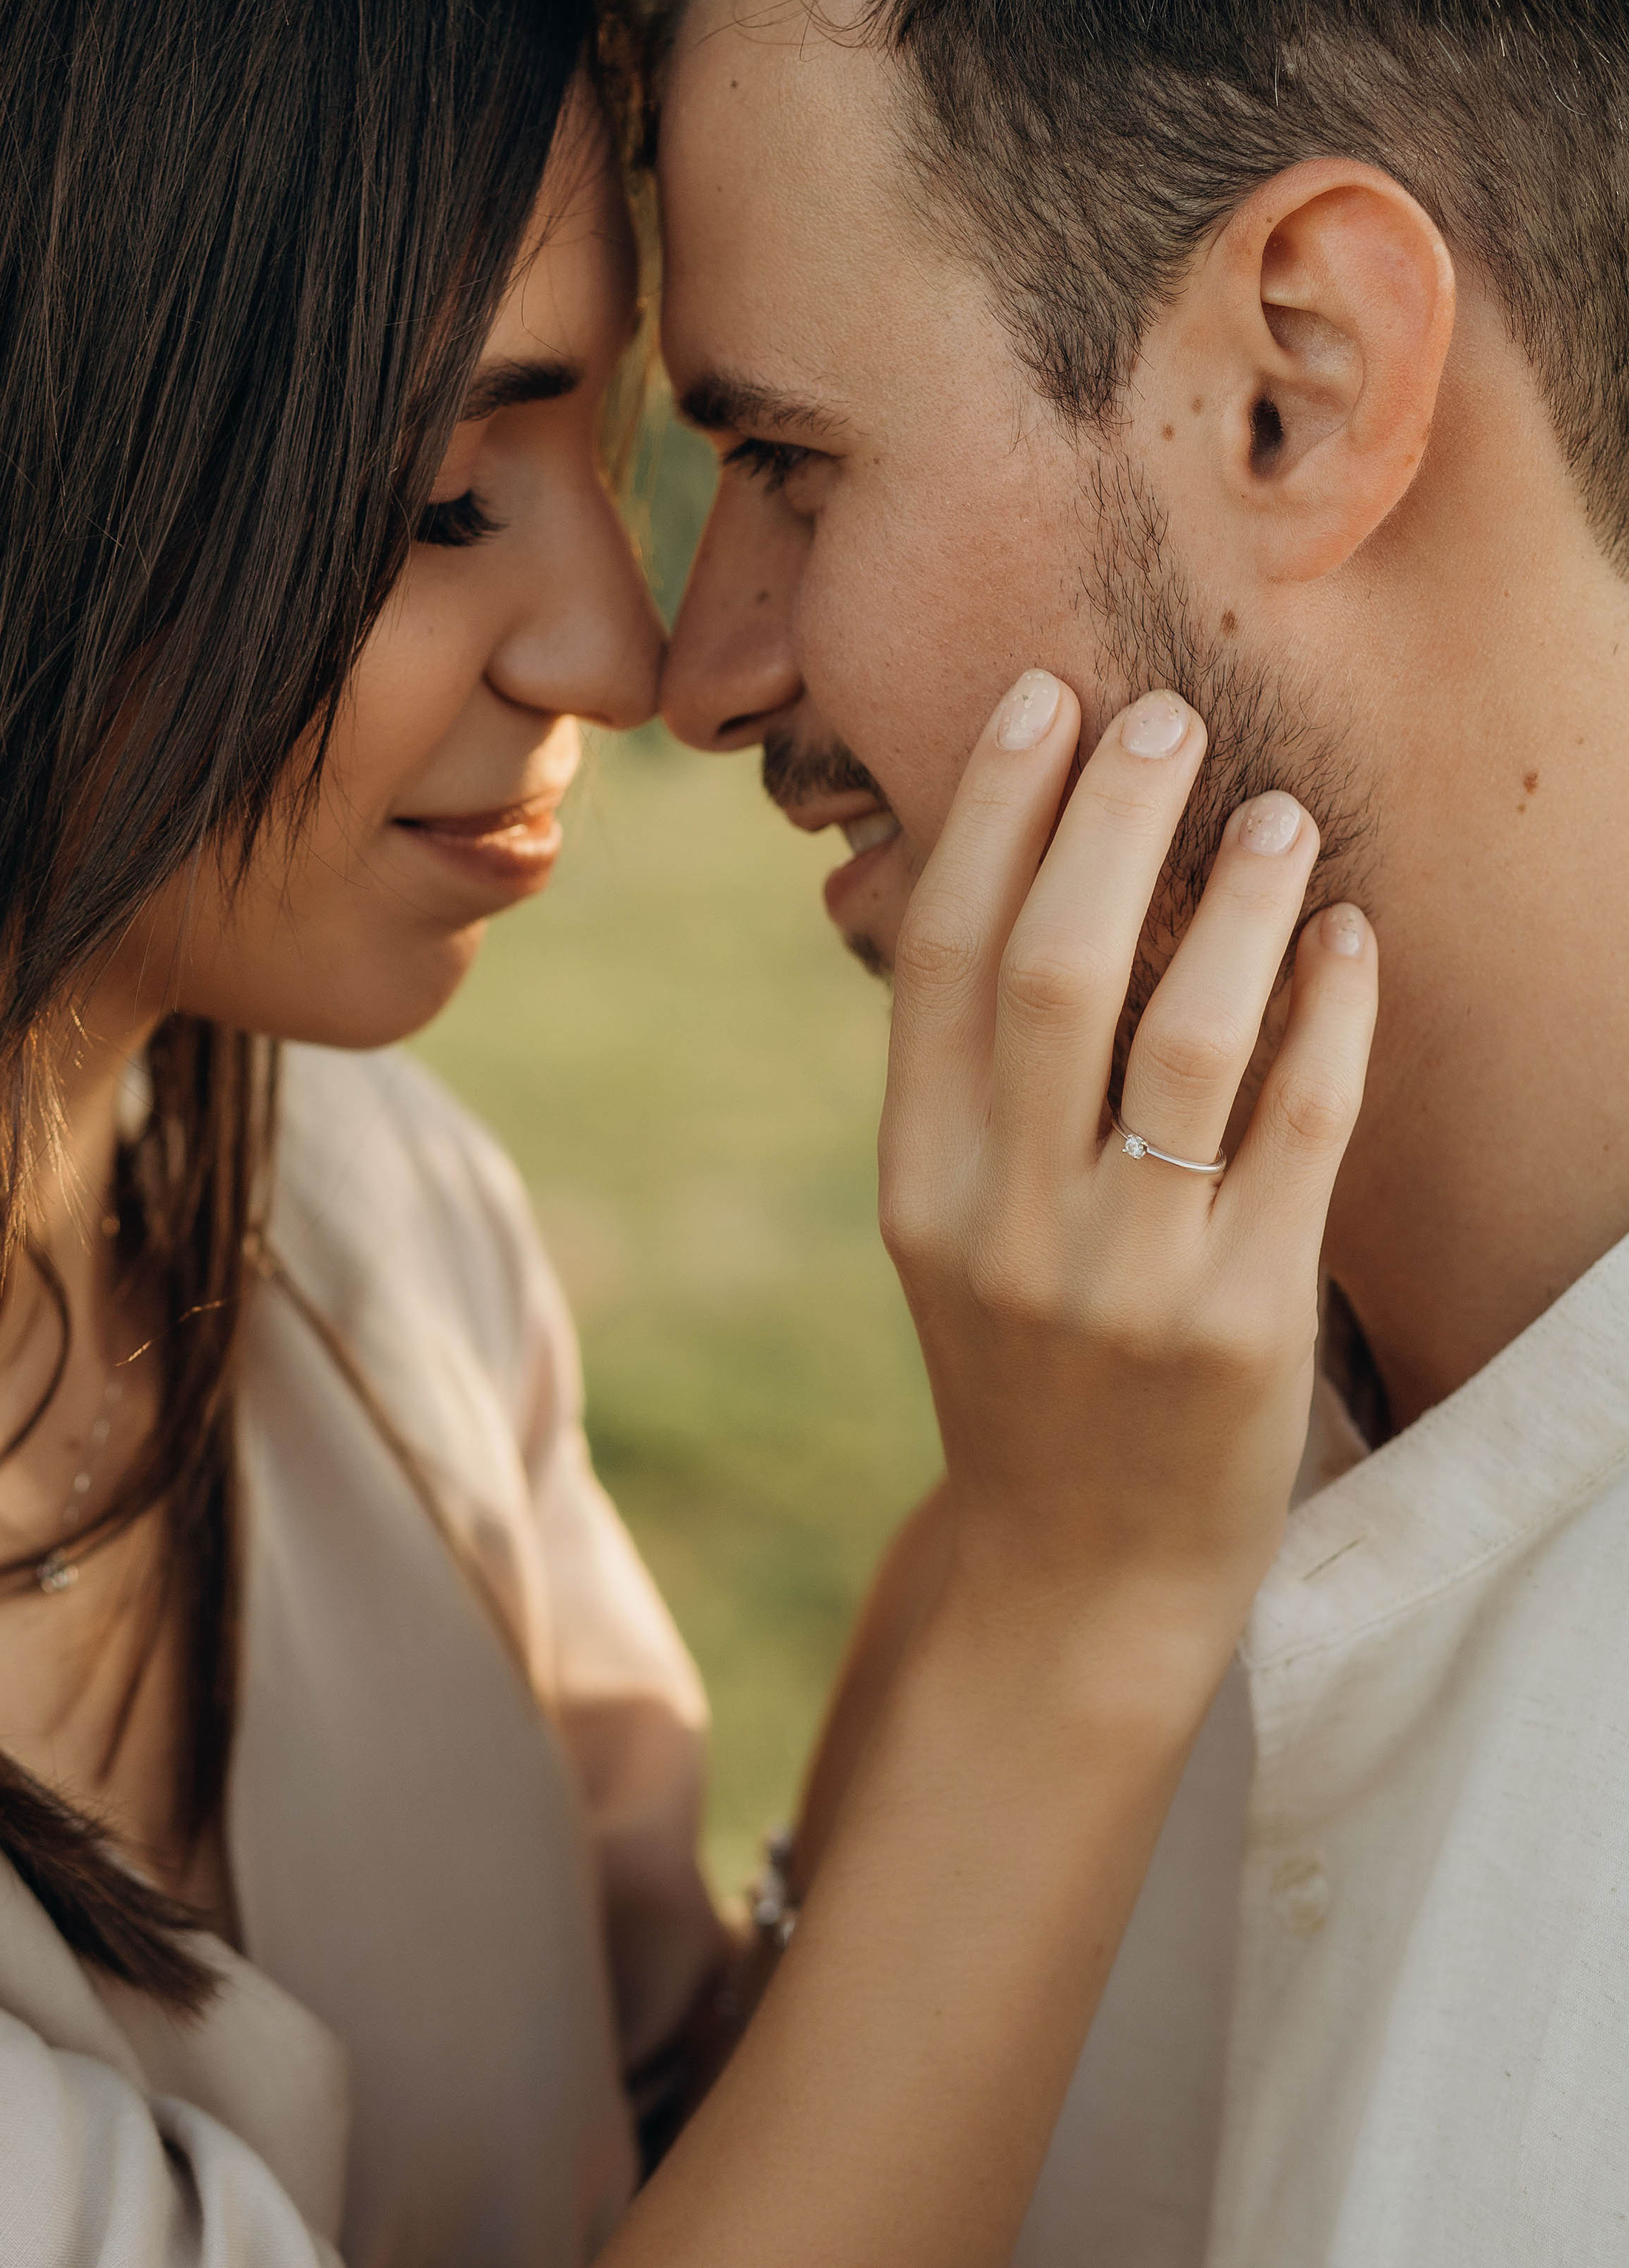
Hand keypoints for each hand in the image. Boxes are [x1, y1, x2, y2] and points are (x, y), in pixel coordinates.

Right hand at [879, 670, 1376, 1666]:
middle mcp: (1003, 1224)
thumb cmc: (1026, 1362)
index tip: (1045, 700)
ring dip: (1237, 902)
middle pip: (1055, 971)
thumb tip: (1040, 868)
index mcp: (917, 1183)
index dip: (995, 813)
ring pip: (1184, 1039)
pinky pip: (1301, 1129)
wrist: (1081, 1567)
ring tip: (1283, 812)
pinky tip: (1349, 938)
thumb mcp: (957, 1226)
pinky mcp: (1242, 1325)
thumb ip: (979, 1081)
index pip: (945, 958)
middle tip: (1165, 720)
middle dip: (1109, 822)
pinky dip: (1330, 1015)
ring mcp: (1122, 1279)